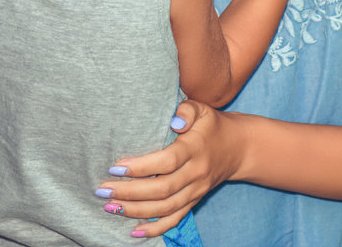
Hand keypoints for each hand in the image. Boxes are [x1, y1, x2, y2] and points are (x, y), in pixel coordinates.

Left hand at [96, 100, 241, 237]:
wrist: (239, 148)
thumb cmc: (211, 125)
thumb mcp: (202, 109)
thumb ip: (186, 110)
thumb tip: (174, 121)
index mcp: (194, 149)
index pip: (167, 162)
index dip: (141, 167)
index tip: (116, 168)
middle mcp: (196, 173)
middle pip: (162, 189)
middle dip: (130, 192)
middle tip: (103, 190)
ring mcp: (195, 190)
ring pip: (165, 207)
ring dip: (136, 211)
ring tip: (110, 207)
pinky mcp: (194, 201)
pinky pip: (175, 219)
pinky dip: (155, 228)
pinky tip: (134, 232)